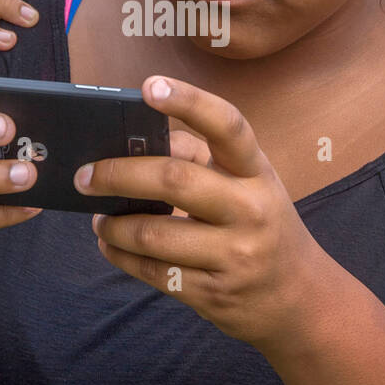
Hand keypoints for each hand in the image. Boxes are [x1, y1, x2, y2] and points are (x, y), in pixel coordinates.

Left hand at [73, 74, 321, 357]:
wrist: (299, 298)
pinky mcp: (215, 294)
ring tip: (98, 218)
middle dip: (117, 175)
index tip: (149, 87)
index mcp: (257, 173)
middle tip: (85, 175)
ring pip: (154, 234)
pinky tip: (111, 246)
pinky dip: (121, 257)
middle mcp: (251, 210)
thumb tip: (135, 146)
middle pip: (173, 180)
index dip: (189, 101)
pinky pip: (153, 273)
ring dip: (113, 226)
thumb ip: (201, 159)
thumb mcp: (249, 185)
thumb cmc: (260, 224)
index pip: (227, 126)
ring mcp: (235, 255)